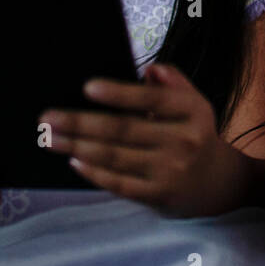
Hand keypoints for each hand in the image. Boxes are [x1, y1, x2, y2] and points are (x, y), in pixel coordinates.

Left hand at [41, 63, 247, 216]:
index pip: (153, 99)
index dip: (120, 94)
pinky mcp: (158, 195)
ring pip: (116, 157)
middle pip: (124, 129)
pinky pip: (120, 183)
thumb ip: (174, 83)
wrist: (218, 184)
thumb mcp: (194, 104)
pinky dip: (94, 172)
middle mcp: (183, 141)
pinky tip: (74, 160)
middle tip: (47, 118)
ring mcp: (171, 171)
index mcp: (192, 111)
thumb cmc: (195, 135)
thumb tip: (150, 70)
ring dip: (77, 146)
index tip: (87, 88)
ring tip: (49, 138)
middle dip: (81, 123)